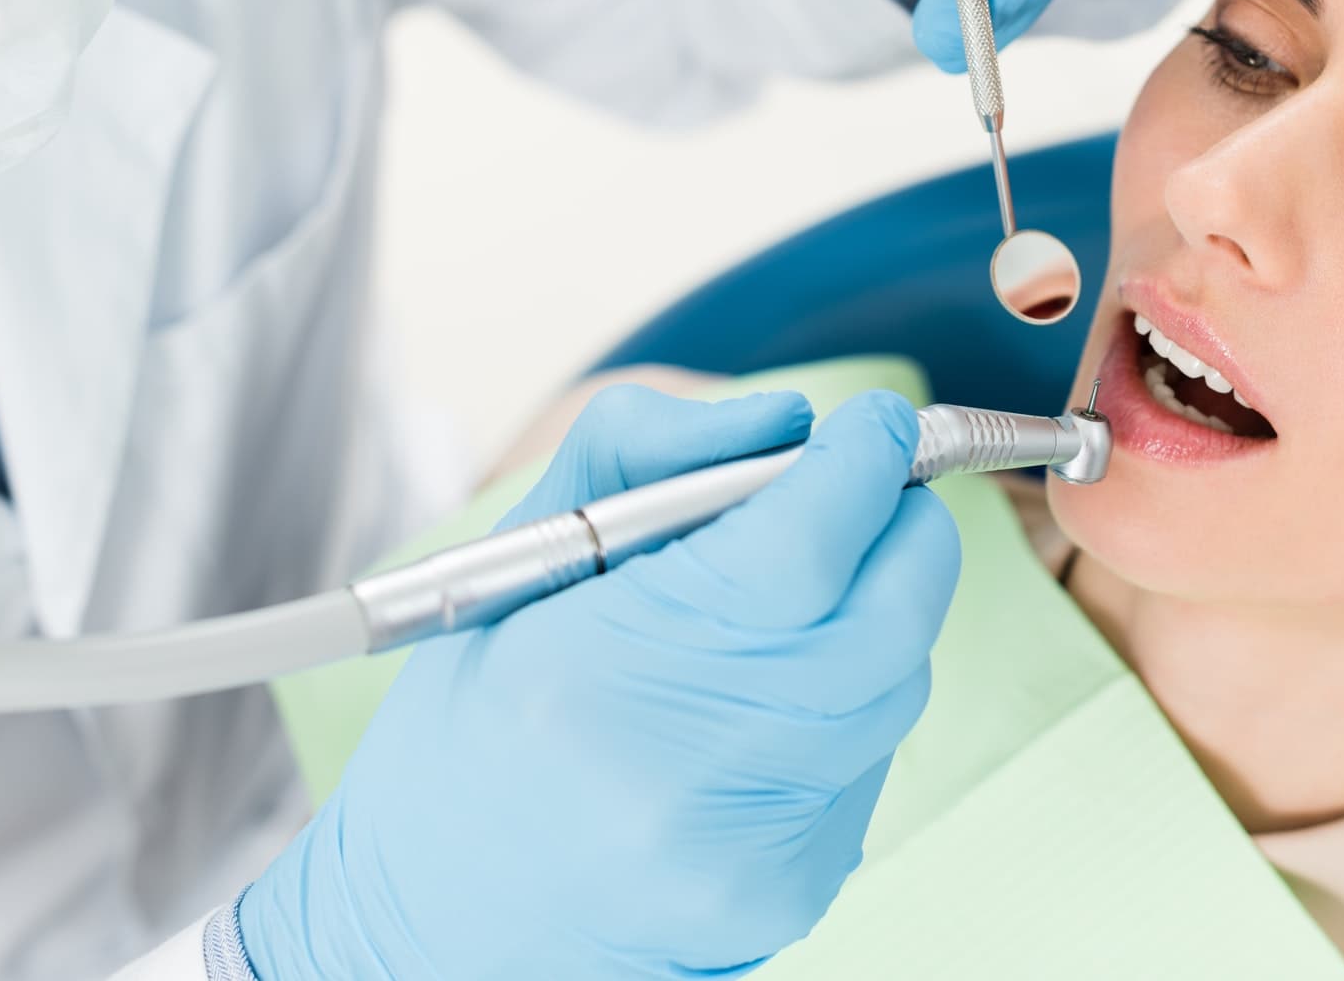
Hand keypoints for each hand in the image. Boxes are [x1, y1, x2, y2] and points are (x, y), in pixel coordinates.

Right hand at [239, 387, 960, 979]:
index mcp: (603, 667)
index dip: (865, 459)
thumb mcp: (519, 560)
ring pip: (900, 677)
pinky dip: (849, 701)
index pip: (806, 537)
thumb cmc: (473, 725)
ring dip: (876, 611)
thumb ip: (648, 454)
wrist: (443, 923)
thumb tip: (786, 419)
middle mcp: (691, 769)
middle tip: (865, 490)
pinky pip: (876, 755)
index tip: (874, 423)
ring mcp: (755, 845)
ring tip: (792, 602)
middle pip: (895, 606)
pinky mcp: (799, 889)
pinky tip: (769, 702)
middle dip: (900, 525)